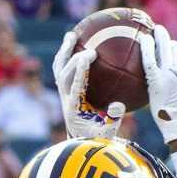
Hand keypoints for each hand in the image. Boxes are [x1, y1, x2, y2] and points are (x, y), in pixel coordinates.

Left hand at [50, 21, 126, 140]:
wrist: (82, 143)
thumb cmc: (98, 138)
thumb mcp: (108, 132)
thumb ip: (113, 119)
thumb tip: (118, 106)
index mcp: (74, 109)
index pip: (75, 86)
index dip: (80, 70)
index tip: (88, 55)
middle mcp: (64, 100)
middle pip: (63, 75)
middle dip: (74, 60)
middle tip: (89, 48)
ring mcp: (62, 94)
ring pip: (59, 70)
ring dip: (64, 52)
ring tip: (72, 34)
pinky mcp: (64, 91)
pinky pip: (62, 70)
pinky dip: (66, 56)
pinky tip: (75, 43)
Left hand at [143, 27, 176, 142]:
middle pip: (174, 47)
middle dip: (169, 40)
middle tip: (163, 35)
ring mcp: (168, 73)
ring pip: (162, 49)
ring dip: (158, 37)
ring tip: (155, 31)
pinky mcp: (155, 81)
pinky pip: (148, 59)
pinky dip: (145, 46)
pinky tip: (142, 38)